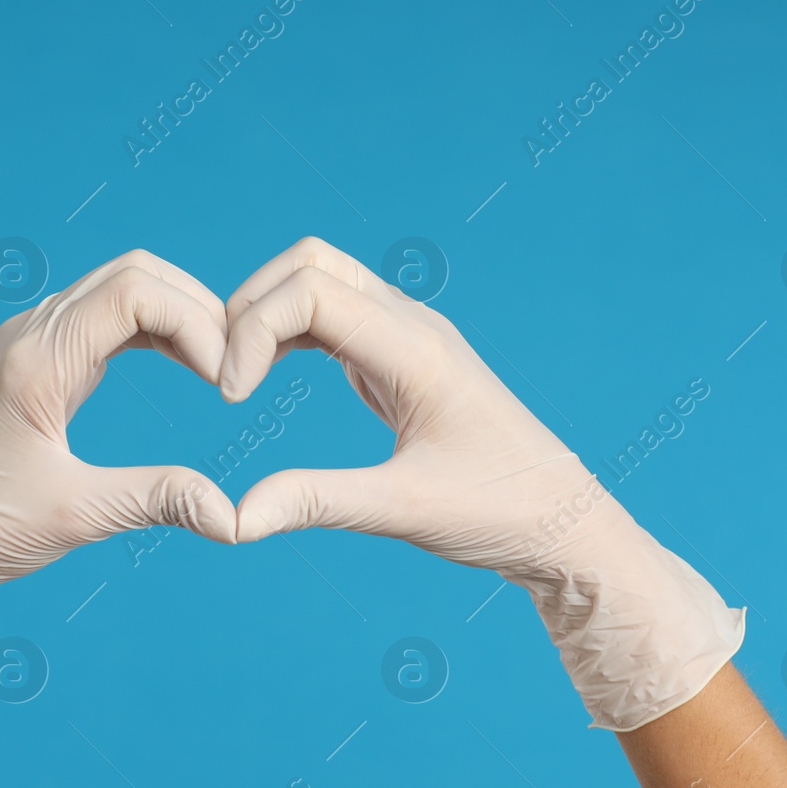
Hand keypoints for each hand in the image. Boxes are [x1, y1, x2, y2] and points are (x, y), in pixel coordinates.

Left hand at [0, 250, 237, 762]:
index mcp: (36, 358)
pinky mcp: (37, 362)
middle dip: (197, 309)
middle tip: (238, 367)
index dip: (198, 323)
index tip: (228, 382)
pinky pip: (105, 318)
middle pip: (135, 273)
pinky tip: (186, 367)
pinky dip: (154, 330)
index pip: (136, 290)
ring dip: (178, 315)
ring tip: (221, 367)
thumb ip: (156, 500)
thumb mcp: (74, 517)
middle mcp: (31, 334)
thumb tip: (232, 516)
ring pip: (121, 288)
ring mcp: (31, 342)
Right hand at [219, 237, 743, 729]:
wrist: (563, 524)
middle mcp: (413, 326)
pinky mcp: (403, 359)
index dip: (251, 331)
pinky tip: (267, 379)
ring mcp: (410, 337)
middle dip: (250, 307)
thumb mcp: (402, 512)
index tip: (232, 401)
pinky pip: (335, 317)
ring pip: (321, 281)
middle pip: (309, 264)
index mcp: (415, 349)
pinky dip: (289, 333)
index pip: (310, 291)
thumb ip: (315, 503)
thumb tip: (235, 520)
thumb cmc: (500, 513)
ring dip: (268, 315)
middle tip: (223, 380)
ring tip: (236, 379)